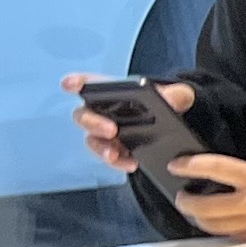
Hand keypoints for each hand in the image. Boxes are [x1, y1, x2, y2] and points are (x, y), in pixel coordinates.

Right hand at [62, 75, 192, 174]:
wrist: (173, 127)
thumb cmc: (165, 103)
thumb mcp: (175, 96)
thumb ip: (176, 94)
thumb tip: (173, 98)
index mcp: (113, 92)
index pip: (90, 84)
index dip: (77, 82)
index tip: (70, 84)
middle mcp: (102, 112)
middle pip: (85, 115)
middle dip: (93, 122)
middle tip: (111, 129)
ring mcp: (105, 133)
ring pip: (93, 140)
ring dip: (102, 148)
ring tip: (115, 154)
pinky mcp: (114, 151)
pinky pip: (110, 158)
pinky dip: (118, 162)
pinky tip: (131, 164)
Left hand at [167, 156, 245, 237]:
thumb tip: (232, 178)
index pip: (213, 169)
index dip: (189, 166)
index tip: (176, 165)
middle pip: (205, 208)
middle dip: (186, 202)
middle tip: (182, 195)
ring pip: (215, 227)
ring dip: (200, 219)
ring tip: (197, 213)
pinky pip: (235, 238)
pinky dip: (224, 232)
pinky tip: (224, 226)